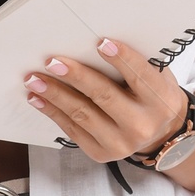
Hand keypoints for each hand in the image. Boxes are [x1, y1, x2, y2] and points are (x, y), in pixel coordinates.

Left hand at [24, 37, 188, 165]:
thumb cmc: (152, 95)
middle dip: (76, 76)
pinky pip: (73, 129)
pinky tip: (38, 98)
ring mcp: (120, 143)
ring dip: (55, 95)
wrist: (160, 134)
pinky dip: (53, 112)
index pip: (140, 76)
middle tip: (52, 62)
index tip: (101, 42)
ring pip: (82, 114)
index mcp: (160, 101)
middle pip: (104, 96)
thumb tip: (93, 43)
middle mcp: (141, 125)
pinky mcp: (102, 153)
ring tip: (34, 79)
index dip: (122, 59)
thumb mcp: (156, 77)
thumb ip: (135, 64)